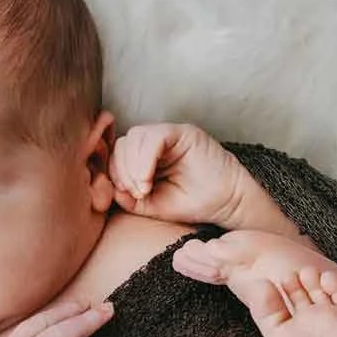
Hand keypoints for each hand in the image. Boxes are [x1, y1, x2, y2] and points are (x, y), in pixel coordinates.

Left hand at [109, 122, 247, 228]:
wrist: (225, 203)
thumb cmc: (192, 204)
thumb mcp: (152, 205)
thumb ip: (129, 198)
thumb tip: (112, 189)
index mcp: (146, 157)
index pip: (119, 154)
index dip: (115, 173)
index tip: (125, 195)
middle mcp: (156, 143)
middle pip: (123, 143)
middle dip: (122, 170)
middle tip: (135, 193)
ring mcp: (169, 135)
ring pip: (135, 136)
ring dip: (132, 165)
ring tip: (143, 188)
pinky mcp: (182, 132)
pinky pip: (154, 137)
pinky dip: (145, 158)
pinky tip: (147, 179)